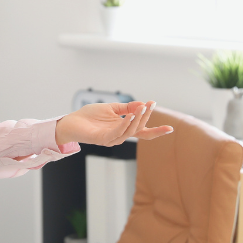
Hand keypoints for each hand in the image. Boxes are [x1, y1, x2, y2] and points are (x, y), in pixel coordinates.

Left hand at [54, 100, 172, 147]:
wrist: (71, 122)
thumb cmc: (89, 116)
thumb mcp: (111, 108)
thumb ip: (127, 107)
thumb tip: (142, 104)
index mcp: (123, 129)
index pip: (143, 131)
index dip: (156, 131)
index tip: (170, 128)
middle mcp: (120, 136)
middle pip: (139, 129)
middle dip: (146, 117)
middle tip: (151, 104)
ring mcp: (112, 139)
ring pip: (130, 131)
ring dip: (137, 119)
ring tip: (142, 107)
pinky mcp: (103, 139)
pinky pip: (117, 132)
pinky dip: (125, 124)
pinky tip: (129, 116)